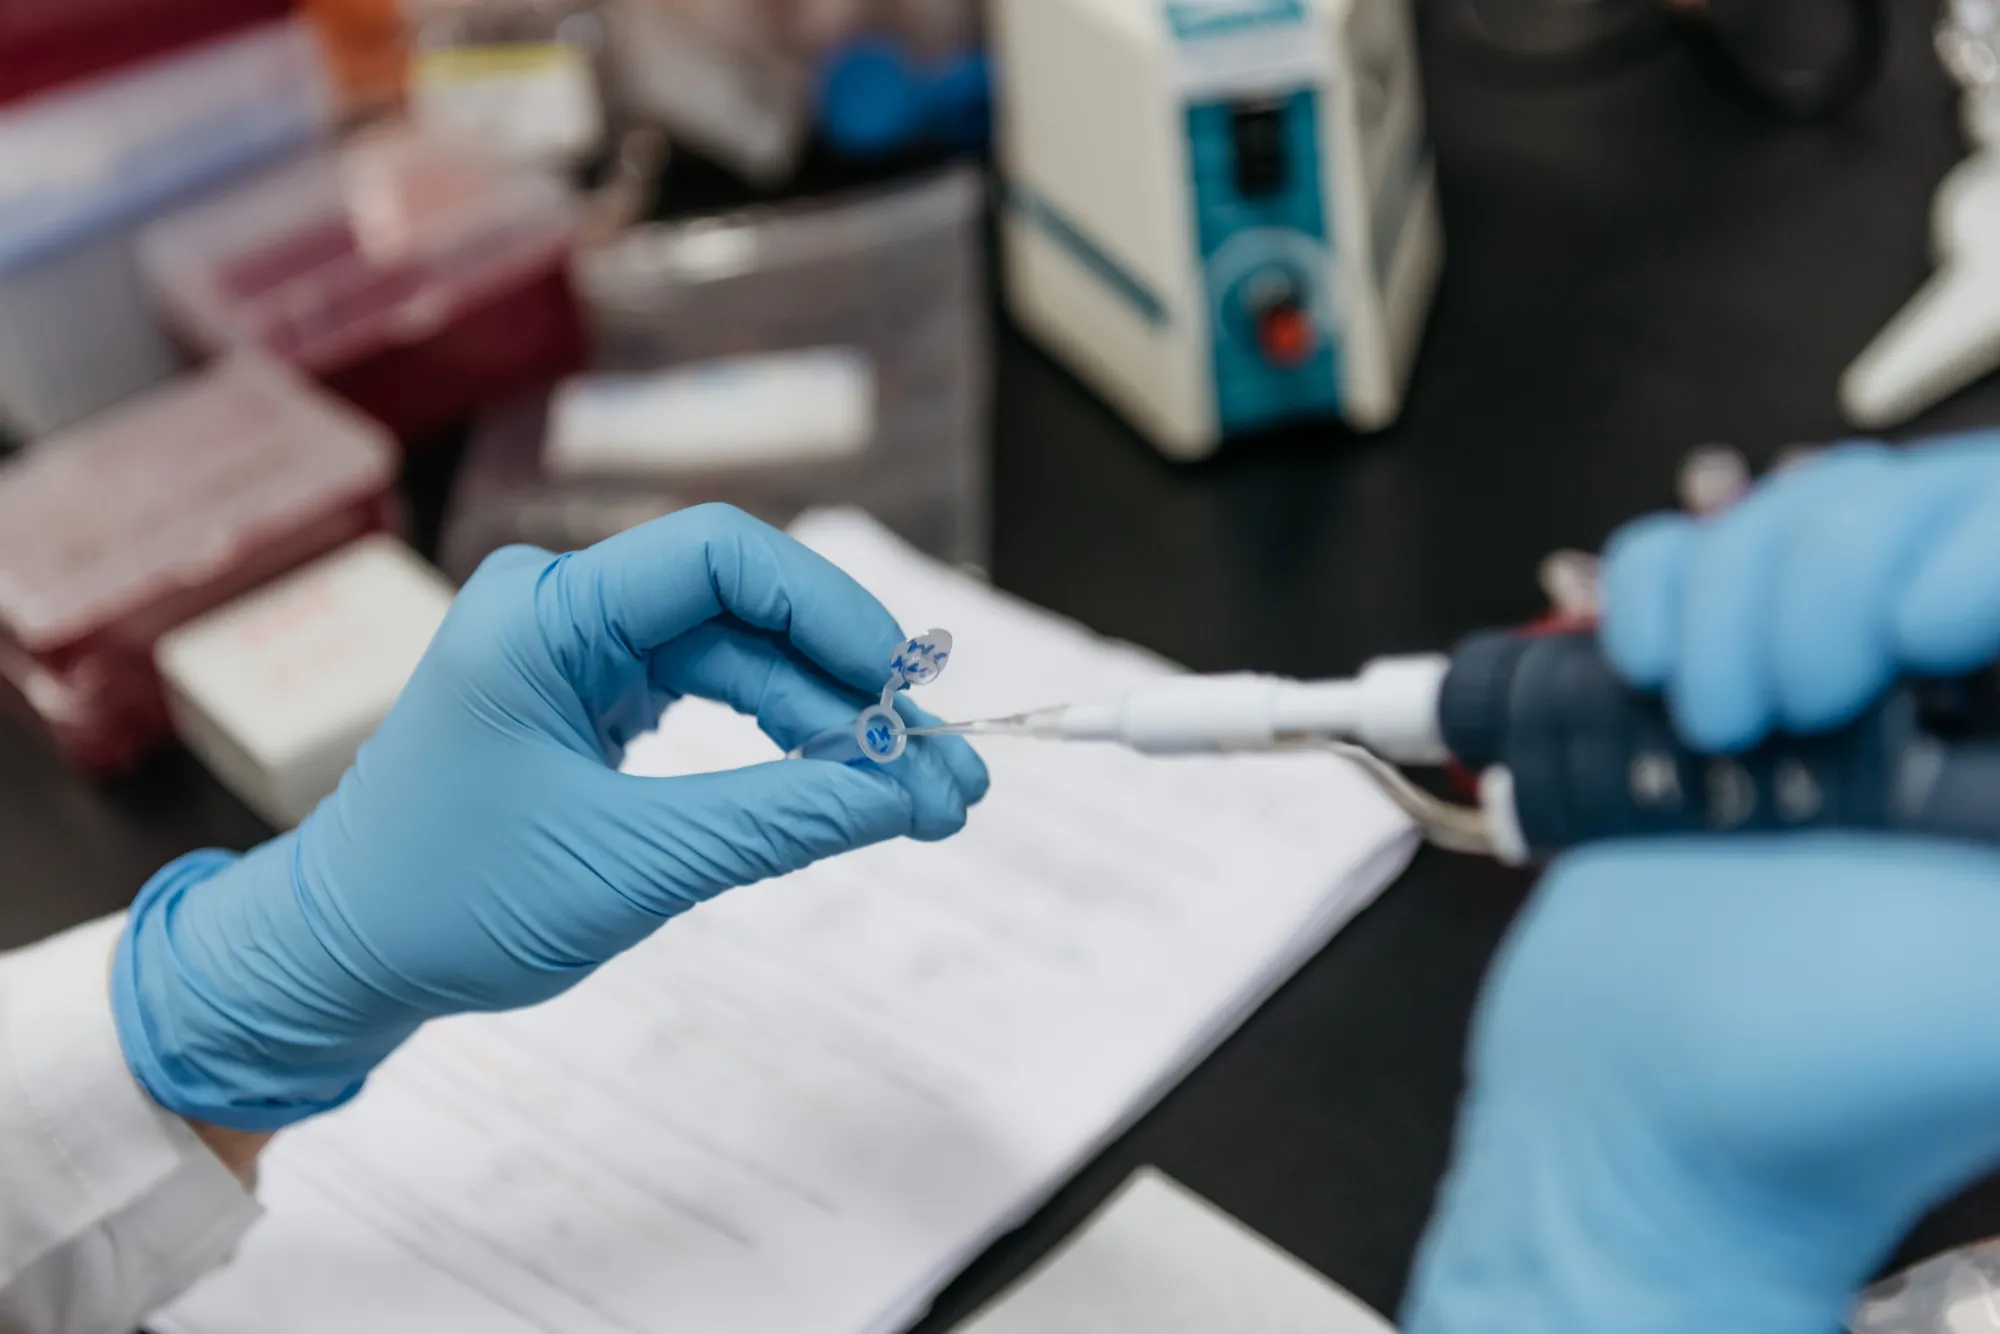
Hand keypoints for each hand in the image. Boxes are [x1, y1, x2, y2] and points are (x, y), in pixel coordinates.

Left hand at [113, 506, 988, 1131]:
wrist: (341, 962)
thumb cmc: (450, 907)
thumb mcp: (631, 867)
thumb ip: (779, 821)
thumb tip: (912, 793)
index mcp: (542, 613)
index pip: (722, 557)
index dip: (834, 613)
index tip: (912, 689)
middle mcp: (562, 608)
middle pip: (750, 614)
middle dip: (853, 693)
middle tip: (947, 772)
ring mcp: (579, 652)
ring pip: (745, 662)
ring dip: (833, 727)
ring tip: (924, 798)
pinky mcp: (595, 699)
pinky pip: (714, 699)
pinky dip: (782, 747)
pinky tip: (846, 786)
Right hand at [1405, 438, 1999, 1333]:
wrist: (1623, 1116)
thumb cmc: (1816, 1085)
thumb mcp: (1977, 997)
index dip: (1972, 547)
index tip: (1921, 630)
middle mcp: (1953, 718)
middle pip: (1923, 506)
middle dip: (1835, 580)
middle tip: (1798, 705)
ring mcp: (1833, 693)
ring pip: (1804, 508)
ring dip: (1730, 596)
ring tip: (1714, 722)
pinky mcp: (1713, 683)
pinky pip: (1688, 551)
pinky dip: (1652, 587)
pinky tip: (1651, 672)